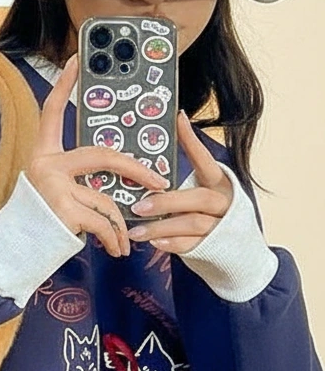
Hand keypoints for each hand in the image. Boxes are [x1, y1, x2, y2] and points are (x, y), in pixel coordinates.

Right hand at [26, 55, 169, 257]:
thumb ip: (81, 183)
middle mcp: (46, 166)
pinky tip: (115, 250)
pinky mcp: (63, 210)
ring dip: (119, 225)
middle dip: (136, 170)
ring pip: (106, 200)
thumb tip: (121, 184)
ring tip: (124, 243)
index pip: (53, 113)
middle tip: (159, 182)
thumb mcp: (58, 195)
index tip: (76, 59)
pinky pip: (102, 221)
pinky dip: (113, 238)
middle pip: (102, 156)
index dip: (64, 86)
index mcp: (43, 156)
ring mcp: (53, 187)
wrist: (16, 253)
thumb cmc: (40, 224)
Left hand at [126, 113, 232, 253]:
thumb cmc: (206, 218)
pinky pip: (191, 245)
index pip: (205, 159)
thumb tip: (140, 174)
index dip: (192, 140)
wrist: (235, 252)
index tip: (179, 118)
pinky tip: (154, 242)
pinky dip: (170, 243)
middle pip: (198, 198)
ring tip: (135, 231)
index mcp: (219, 183)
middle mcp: (223, 202)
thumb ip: (177, 188)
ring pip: (191, 223)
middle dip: (166, 202)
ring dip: (160, 227)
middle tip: (138, 206)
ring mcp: (220, 225)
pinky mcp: (214, 247)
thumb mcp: (197, 198)